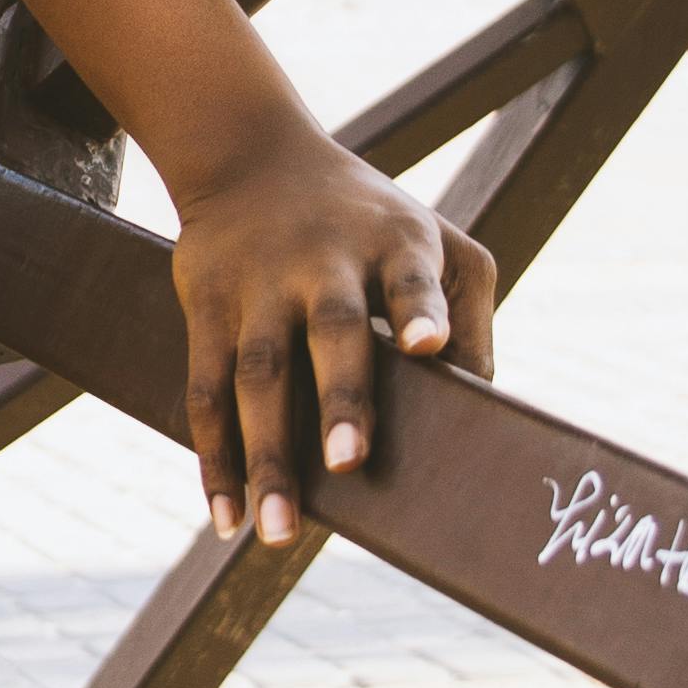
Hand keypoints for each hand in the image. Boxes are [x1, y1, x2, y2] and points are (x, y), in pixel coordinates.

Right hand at [168, 100, 500, 546]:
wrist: (252, 156)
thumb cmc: (369, 221)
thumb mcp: (434, 239)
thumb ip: (464, 313)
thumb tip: (482, 409)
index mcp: (395, 243)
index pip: (411, 276)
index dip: (420, 309)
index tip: (428, 345)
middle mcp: (324, 260)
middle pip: (330, 330)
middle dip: (339, 397)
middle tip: (347, 462)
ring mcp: (260, 283)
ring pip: (257, 374)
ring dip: (266, 455)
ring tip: (277, 531)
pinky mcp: (208, 303)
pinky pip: (205, 389)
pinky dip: (214, 458)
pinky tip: (227, 516)